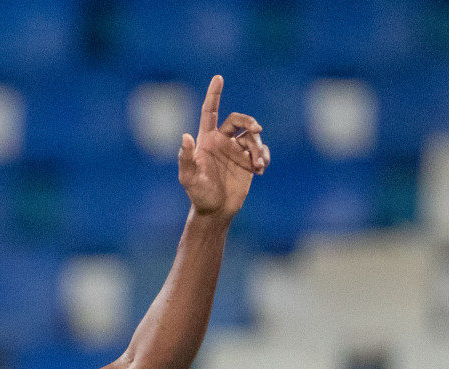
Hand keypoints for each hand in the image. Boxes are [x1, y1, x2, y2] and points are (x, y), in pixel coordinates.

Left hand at [179, 75, 268, 219]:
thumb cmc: (198, 194)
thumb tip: (185, 136)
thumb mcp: (189, 178)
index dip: (214, 94)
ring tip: (257, 164)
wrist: (215, 211)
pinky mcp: (248, 161)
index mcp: (207, 140)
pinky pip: (261, 151)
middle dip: (249, 120)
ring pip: (253, 137)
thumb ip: (186, 158)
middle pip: (239, 120)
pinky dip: (264, 156)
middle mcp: (222, 141)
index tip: (218, 77)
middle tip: (257, 128)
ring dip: (258, 147)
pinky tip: (261, 169)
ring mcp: (236, 150)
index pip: (211, 111)